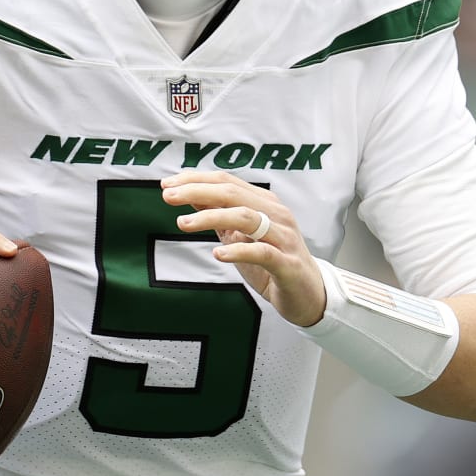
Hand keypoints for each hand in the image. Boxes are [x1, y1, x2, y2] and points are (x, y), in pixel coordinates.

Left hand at [162, 170, 324, 326]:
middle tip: (168, 196)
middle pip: (233, 193)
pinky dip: (238, 251)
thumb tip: (189, 197)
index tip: (167, 184)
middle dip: (197, 191)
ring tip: (183, 223)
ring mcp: (284, 238)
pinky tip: (218, 253)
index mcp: (264, 203)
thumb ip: (219, 216)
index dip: (196, 180)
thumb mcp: (240, 236)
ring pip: (246, 217)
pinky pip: (262, 253)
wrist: (308, 295)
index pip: (226, 182)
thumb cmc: (272, 263)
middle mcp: (276, 214)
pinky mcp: (287, 264)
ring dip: (211, 216)